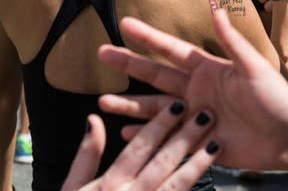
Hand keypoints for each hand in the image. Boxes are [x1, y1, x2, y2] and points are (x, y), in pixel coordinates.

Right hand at [62, 103, 217, 190]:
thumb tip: (93, 119)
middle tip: (206, 114)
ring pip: (177, 185)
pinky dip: (193, 189)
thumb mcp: (72, 188)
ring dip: (198, 163)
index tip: (177, 105)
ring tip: (215, 144)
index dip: (160, 124)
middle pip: (163, 162)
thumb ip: (86, 155)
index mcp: (110, 184)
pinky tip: (212, 181)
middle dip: (186, 137)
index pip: (140, 147)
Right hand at [97, 11, 287, 171]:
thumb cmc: (277, 99)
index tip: (125, 23)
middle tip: (101, 53)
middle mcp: (197, 91)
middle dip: (128, 65)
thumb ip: (231, 41)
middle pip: (155, 76)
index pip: (171, 50)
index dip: (148, 38)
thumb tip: (216, 7)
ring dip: (129, 105)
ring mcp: (194, 117)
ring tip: (102, 102)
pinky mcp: (197, 141)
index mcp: (209, 70)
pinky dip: (145, 136)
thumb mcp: (254, 67)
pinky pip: (165, 138)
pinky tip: (124, 133)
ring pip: (154, 109)